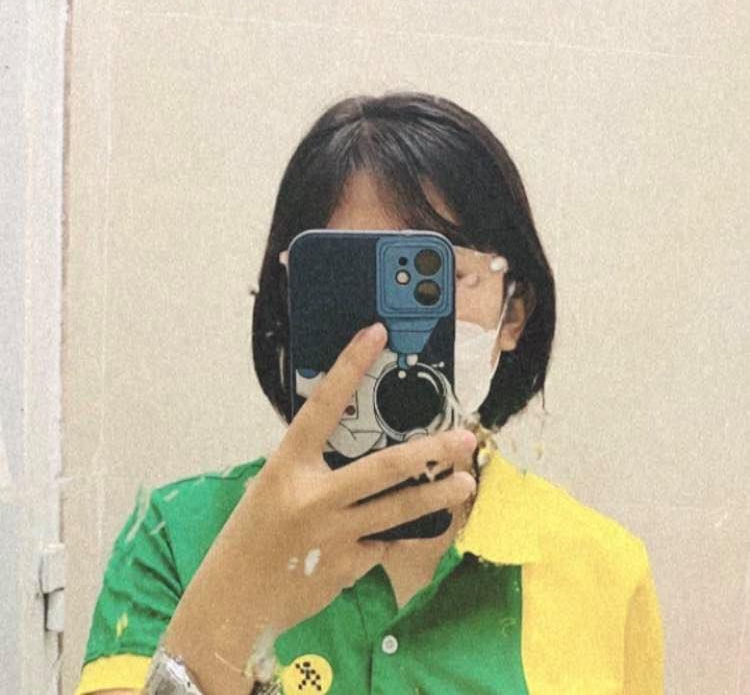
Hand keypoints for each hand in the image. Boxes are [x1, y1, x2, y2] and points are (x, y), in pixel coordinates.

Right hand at [239, 321, 477, 632]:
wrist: (233, 602)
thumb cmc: (249, 536)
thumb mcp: (271, 488)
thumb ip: (311, 469)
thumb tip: (356, 447)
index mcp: (286, 468)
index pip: (322, 406)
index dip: (349, 367)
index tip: (376, 335)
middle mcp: (312, 499)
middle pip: (381, 468)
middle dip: (428, 452)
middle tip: (462, 438)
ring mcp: (333, 536)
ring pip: (396, 510)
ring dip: (436, 495)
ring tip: (465, 482)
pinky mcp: (347, 567)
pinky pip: (384, 545)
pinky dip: (400, 534)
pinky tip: (418, 528)